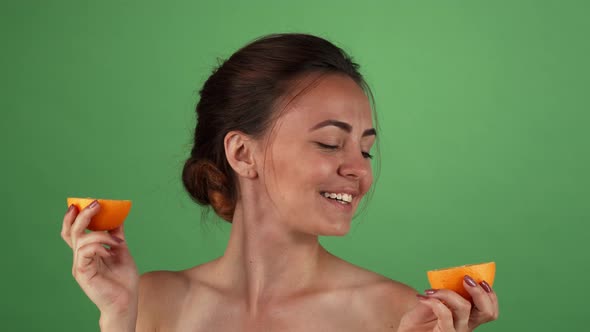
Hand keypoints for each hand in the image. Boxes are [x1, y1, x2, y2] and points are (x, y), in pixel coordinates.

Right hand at [61, 200, 138, 321]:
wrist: (126, 300)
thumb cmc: (123, 279)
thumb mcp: (121, 250)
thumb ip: (116, 235)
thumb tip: (118, 216)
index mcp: (87, 252)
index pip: (73, 232)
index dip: (72, 218)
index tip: (79, 203)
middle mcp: (80, 257)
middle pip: (72, 232)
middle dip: (83, 216)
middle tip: (96, 204)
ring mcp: (80, 265)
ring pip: (80, 240)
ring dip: (100, 234)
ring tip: (116, 241)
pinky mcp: (83, 273)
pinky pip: (85, 252)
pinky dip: (98, 246)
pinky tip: (110, 250)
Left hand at [398, 275, 498, 331]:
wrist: (408, 330)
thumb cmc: (420, 317)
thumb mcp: (434, 300)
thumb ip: (445, 291)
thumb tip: (450, 275)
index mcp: (468, 318)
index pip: (490, 309)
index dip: (490, 295)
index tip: (480, 280)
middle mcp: (466, 326)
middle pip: (487, 312)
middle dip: (480, 292)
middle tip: (466, 279)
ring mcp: (456, 331)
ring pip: (464, 308)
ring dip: (449, 292)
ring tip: (432, 290)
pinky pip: (445, 314)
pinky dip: (435, 301)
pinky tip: (423, 297)